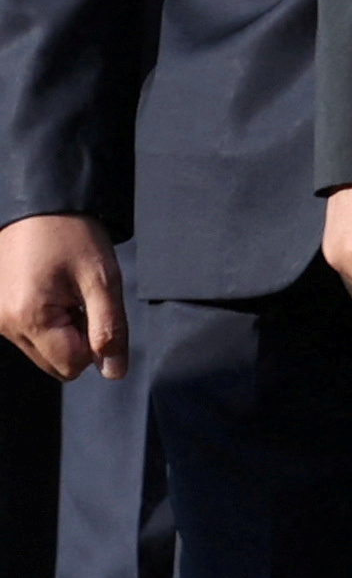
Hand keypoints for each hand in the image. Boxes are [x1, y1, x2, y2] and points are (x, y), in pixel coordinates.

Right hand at [0, 214, 122, 380]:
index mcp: (29, 318)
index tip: (96, 309)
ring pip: (42, 351)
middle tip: (82, 299)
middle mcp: (4, 324)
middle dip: (78, 340)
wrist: (41, 204)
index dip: (96, 345)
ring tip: (66, 292)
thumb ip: (110, 329)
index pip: (72, 366)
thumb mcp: (103, 280)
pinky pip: (29, 334)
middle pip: (56, 363)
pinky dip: (47, 321)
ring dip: (63, 330)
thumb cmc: (73, 236)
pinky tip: (52, 291)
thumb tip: (114, 372)